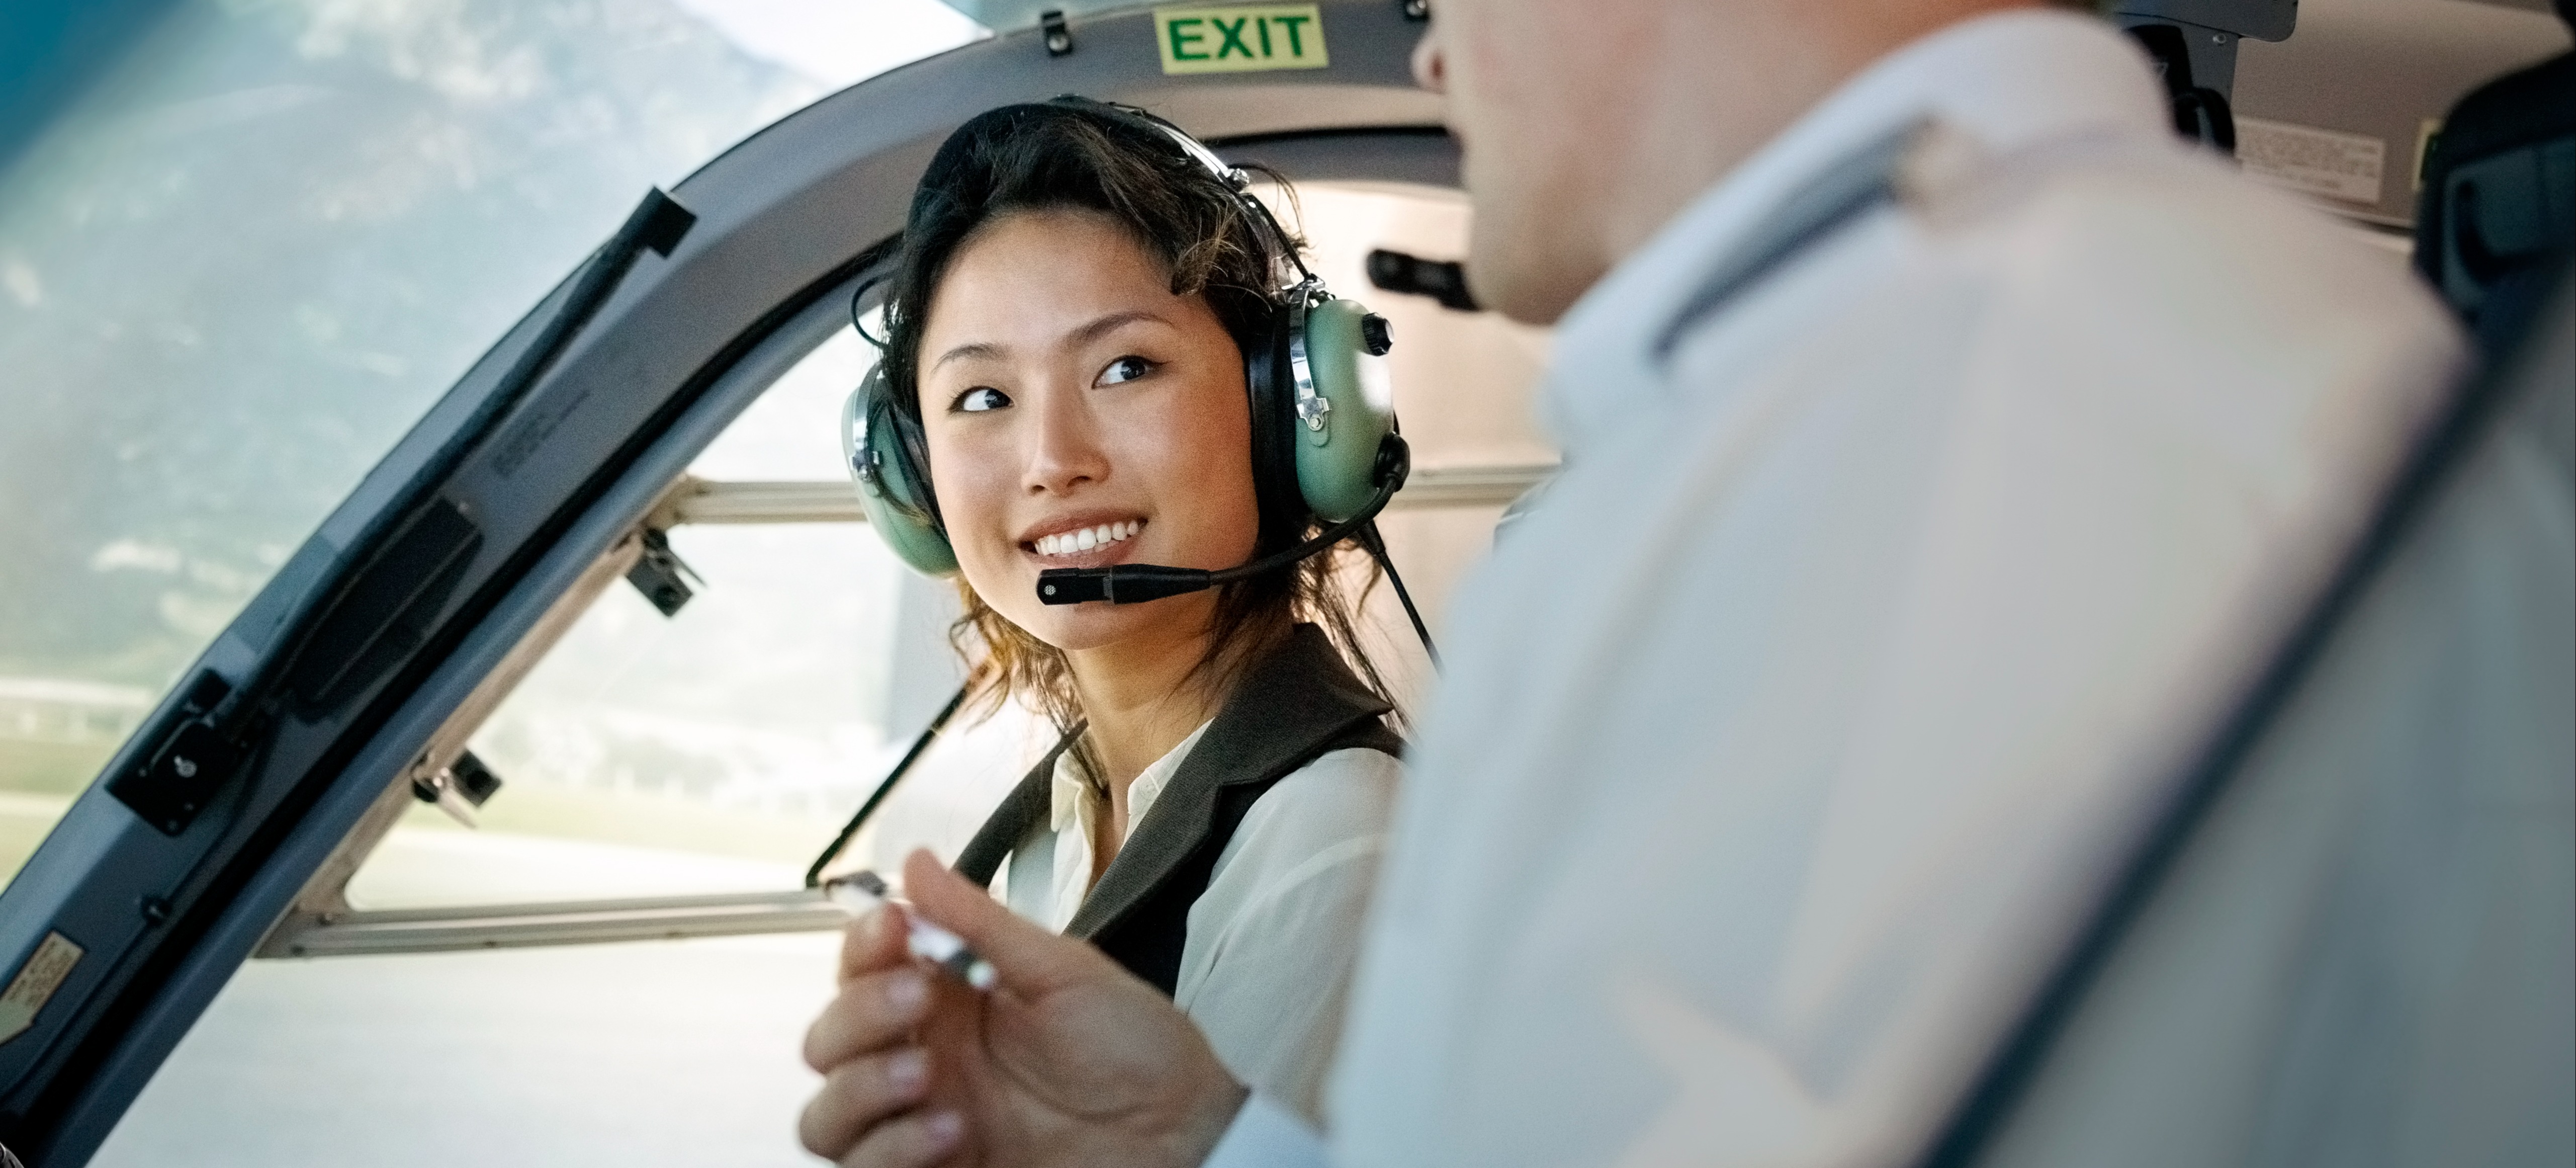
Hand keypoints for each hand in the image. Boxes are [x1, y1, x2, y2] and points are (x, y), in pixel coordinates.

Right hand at [799, 849, 1250, 1167]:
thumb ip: (981, 924)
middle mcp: (926, 1060)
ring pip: (826, 1112)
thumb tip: (917, 862)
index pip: (865, 967)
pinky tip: (952, 1131)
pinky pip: (863, 1167)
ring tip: (927, 1075)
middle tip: (919, 1001)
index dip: (863, 944)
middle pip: (829, 1040)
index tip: (895, 926)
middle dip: (858, 1013)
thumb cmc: (1141, 1052)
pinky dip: (892, 1147)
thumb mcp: (1064, 973)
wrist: (1184, 1134)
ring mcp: (925, 1122)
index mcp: (952, 1000)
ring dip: (862, 1086)